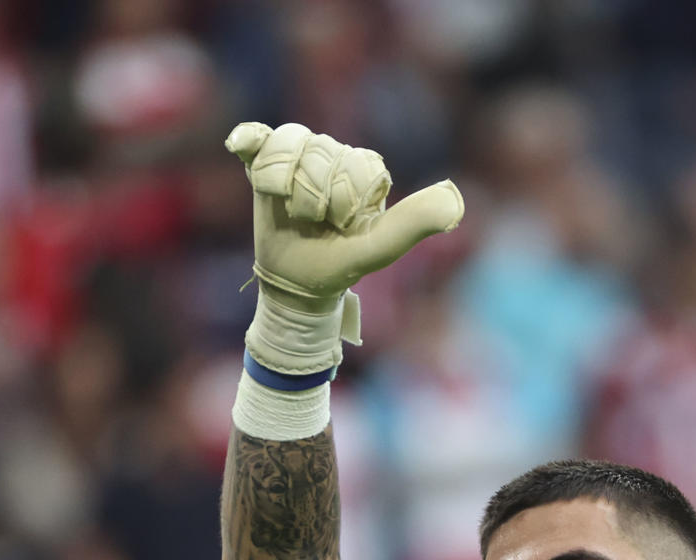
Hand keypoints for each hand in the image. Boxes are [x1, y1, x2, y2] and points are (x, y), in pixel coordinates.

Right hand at [226, 121, 463, 372]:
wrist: (297, 285)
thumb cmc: (341, 267)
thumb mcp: (378, 248)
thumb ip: (412, 222)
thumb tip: (455, 201)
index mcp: (363, 171)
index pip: (354, 160)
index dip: (344, 193)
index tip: (341, 224)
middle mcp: (332, 158)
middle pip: (320, 148)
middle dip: (313, 191)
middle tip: (313, 222)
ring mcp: (297, 162)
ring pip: (289, 143)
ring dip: (285, 179)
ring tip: (289, 208)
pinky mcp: (264, 168)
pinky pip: (258, 139)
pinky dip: (249, 138)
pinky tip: (240, 146)